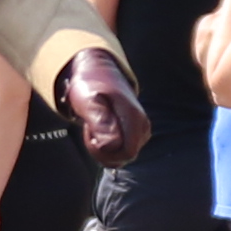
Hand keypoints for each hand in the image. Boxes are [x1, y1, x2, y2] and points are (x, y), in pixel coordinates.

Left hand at [52, 45, 150, 167]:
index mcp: (134, 118)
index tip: (90, 131)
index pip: (126, 153)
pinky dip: (106, 145)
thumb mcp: (88, 101)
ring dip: (103, 148)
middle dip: (102, 150)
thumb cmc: (89, 85)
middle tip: (89, 128)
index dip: (105, 151)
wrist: (95, 72)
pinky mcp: (135, 133)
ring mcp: (141, 131)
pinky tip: (99, 129)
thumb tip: (111, 146)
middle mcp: (142, 127)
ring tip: (94, 126)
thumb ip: (99, 122)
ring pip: (122, 156)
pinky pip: (120, 151)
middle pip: (124, 158)